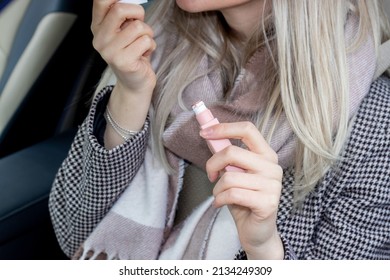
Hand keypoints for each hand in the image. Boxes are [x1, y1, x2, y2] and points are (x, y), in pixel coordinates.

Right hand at [91, 0, 156, 93]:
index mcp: (98, 27)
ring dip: (147, 33)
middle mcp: (100, 38)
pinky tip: (144, 54)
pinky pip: (145, 41)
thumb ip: (124, 15)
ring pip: (137, 27)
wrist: (135, 84)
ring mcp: (110, 51)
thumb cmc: (133, 54)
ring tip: (143, 44)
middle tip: (140, 24)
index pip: (102, 0)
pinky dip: (151, 45)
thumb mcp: (124, 31)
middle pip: (120, 9)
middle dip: (138, 13)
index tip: (131, 7)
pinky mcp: (123, 62)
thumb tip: (133, 0)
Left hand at [201, 121, 283, 258]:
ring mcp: (272, 185)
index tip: (204, 132)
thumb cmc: (243, 199)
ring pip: (229, 177)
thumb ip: (225, 154)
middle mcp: (272, 167)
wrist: (256, 231)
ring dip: (217, 188)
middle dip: (213, 164)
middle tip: (210, 175)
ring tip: (220, 195)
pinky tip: (221, 204)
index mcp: (266, 154)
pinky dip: (220, 199)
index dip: (224, 128)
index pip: (247, 130)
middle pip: (232, 152)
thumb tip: (208, 133)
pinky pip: (232, 194)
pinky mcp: (267, 202)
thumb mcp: (233, 173)